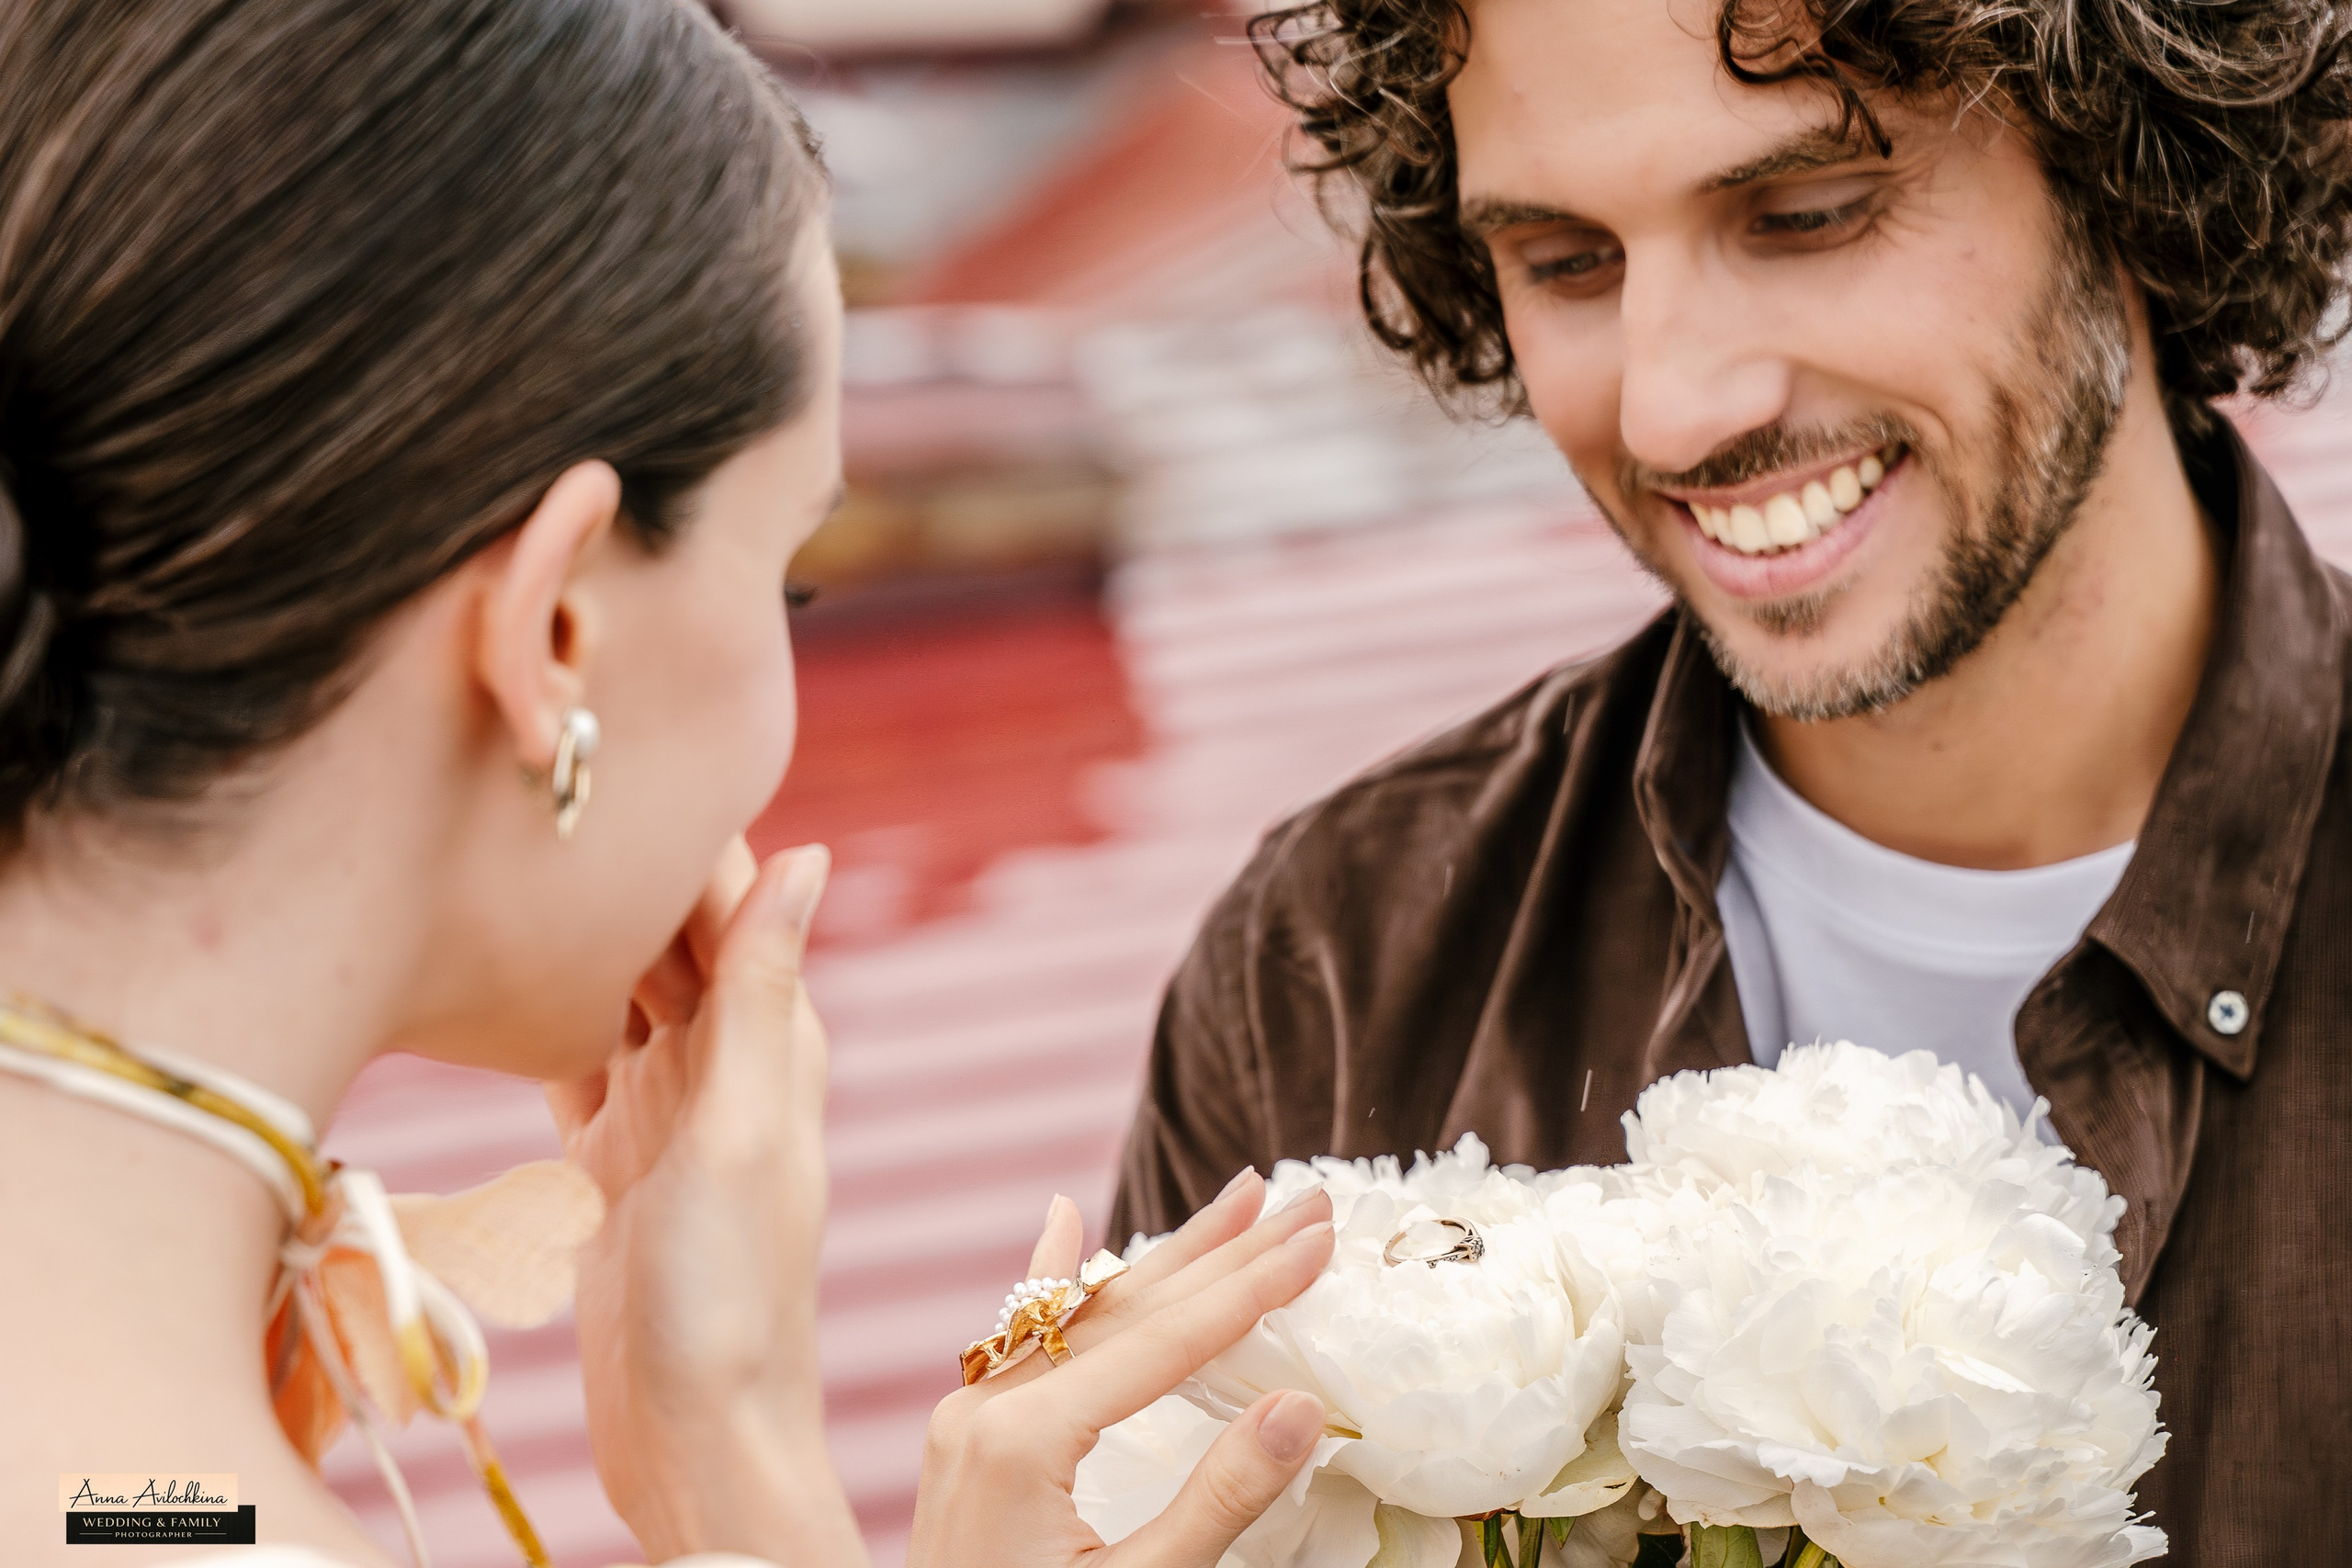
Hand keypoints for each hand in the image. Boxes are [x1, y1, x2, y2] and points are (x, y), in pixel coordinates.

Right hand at [547, 838, 860, 1567]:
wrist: (694, 1438)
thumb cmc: (735, 1298)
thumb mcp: (746, 1130)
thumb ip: (766, 995)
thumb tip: (805, 855)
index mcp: (778, 1042)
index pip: (729, 904)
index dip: (684, 828)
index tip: (625, 744)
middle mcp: (729, 1066)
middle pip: (672, 938)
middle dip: (623, 869)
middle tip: (547, 781)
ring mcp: (668, 1114)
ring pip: (623, 991)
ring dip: (583, 935)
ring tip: (519, 856)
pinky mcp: (616, 1163)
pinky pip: (582, 1062)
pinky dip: (551, 1020)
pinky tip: (510, 979)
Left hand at [909, 1173, 1336, 1567]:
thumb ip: (1218, 1500)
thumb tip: (1304, 1406)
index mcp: (1025, 1442)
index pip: (1167, 1343)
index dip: (1253, 1290)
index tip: (1321, 1238)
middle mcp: (987, 1409)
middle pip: (1131, 1310)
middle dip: (1226, 1254)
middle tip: (1304, 1200)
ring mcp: (969, 1420)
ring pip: (1085, 1316)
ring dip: (1168, 1258)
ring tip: (1237, 1201)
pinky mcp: (967, 1441)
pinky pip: (1024, 1339)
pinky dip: (1057, 1282)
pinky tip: (1066, 1221)